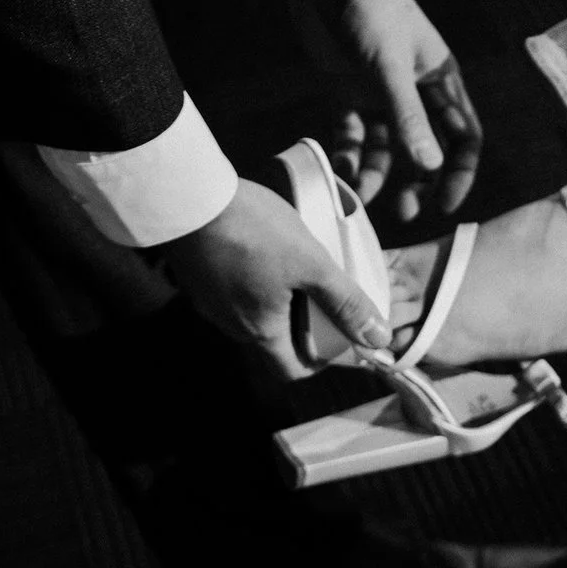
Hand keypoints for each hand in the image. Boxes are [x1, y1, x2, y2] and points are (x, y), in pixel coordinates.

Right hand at [160, 178, 392, 378]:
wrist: (189, 197)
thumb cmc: (251, 231)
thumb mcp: (312, 264)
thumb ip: (345, 302)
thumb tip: (378, 338)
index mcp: (260, 331)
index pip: (293, 370)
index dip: (322, 360)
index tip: (341, 337)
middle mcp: (230, 324)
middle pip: (275, 339)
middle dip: (304, 321)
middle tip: (324, 290)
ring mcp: (209, 300)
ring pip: (253, 311)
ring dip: (279, 296)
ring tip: (297, 262)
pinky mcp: (198, 275)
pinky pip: (233, 287)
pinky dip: (254, 277)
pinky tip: (263, 246)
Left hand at [285, 0, 482, 221]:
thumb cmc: (371, 9)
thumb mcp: (390, 67)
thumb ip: (410, 118)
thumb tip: (432, 167)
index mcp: (440, 80)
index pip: (464, 136)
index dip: (459, 172)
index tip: (445, 205)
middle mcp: (414, 90)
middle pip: (424, 148)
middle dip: (415, 181)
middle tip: (402, 210)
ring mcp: (379, 91)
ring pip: (384, 146)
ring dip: (376, 173)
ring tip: (360, 198)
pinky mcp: (345, 89)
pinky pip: (350, 132)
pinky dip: (345, 152)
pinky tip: (337, 169)